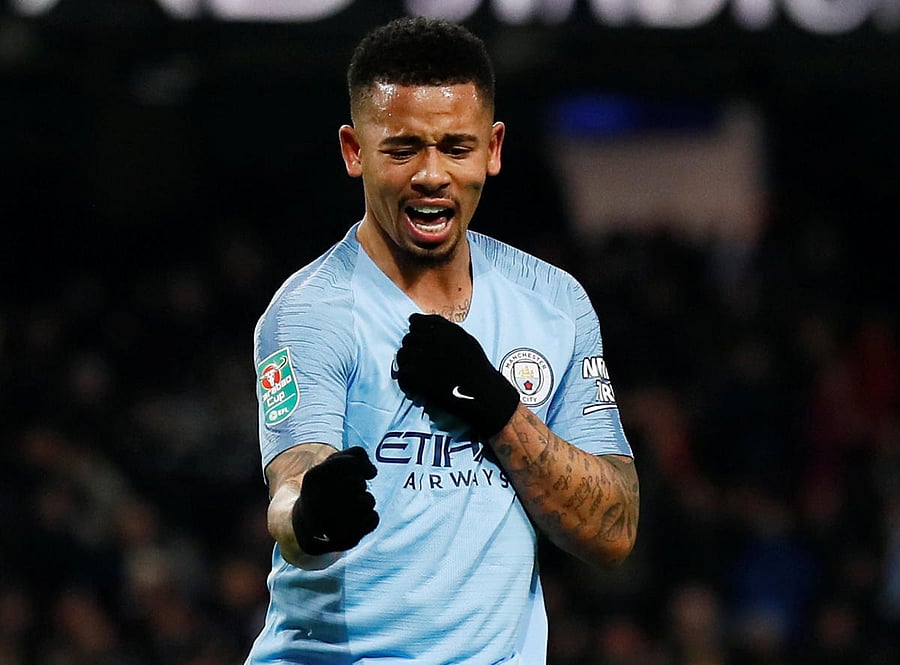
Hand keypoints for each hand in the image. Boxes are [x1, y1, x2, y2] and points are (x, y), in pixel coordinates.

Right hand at [291, 446, 378, 554]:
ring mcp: (330, 523)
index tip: (359, 472)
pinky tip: (357, 520)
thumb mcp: (332, 464)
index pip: (349, 463)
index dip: (359, 465)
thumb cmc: (324, 488)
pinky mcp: (344, 540)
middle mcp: (317, 501)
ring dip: (366, 500)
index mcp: (312, 478)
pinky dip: (370, 517)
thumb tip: (372, 472)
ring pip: (368, 501)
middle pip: (359, 483)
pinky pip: (373, 519)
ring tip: (353, 505)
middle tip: (351, 490)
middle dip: (360, 484)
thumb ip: (356, 455)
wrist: (305, 526)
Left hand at [395, 313, 519, 438]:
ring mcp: (425, 357)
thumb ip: (448, 332)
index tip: (417, 340)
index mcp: (445, 330)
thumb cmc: (478, 370)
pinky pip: (402, 371)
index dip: (414, 331)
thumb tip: (427, 326)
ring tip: (413, 372)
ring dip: (405, 362)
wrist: (483, 393)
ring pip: (402, 353)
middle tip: (416, 360)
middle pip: (408, 338)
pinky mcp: (419, 375)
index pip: (416, 321)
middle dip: (410, 348)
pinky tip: (413, 385)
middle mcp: (434, 340)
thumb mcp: (467, 342)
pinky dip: (406, 379)